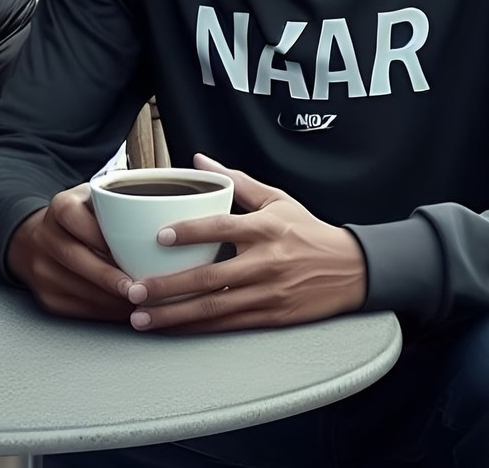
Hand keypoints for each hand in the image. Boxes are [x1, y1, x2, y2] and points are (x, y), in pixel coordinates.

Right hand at [7, 183, 133, 321]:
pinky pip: (77, 309)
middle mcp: (44, 236)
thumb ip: (119, 204)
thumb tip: (157, 215)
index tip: (128, 251)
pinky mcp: (46, 296)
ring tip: (139, 300)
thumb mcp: (97, 199)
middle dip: (108, 277)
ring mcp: (41, 269)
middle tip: (137, 288)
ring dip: (111, 298)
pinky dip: (104, 311)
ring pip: (76, 288)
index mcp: (60, 207)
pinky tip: (123, 307)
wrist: (42, 239)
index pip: (75, 218)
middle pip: (75, 258)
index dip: (101, 237)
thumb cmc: (86, 218)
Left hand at [127, 154, 366, 333]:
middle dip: (169, 286)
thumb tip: (198, 160)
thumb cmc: (307, 230)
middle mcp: (265, 263)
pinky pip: (229, 325)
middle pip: (211, 277)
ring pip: (215, 308)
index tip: (159, 235)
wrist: (353, 270)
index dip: (191, 232)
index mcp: (265, 229)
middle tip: (135, 289)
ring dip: (176, 315)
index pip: (223, 227)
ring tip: (142, 317)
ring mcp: (268, 293)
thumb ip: (236, 181)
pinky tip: (173, 328)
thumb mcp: (276, 199)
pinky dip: (198, 328)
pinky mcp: (273, 317)